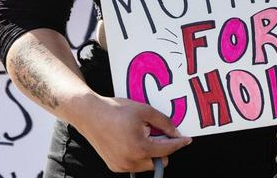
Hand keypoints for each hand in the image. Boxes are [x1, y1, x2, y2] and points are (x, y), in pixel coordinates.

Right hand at [74, 95, 190, 172]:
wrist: (89, 114)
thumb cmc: (116, 110)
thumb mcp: (145, 111)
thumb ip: (164, 123)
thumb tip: (176, 133)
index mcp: (140, 148)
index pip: (167, 150)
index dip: (179, 143)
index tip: (187, 140)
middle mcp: (131, 161)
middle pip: (158, 161)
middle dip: (161, 149)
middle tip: (155, 133)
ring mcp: (121, 166)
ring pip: (146, 164)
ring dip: (149, 153)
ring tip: (140, 135)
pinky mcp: (114, 166)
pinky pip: (133, 164)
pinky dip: (137, 155)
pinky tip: (130, 140)